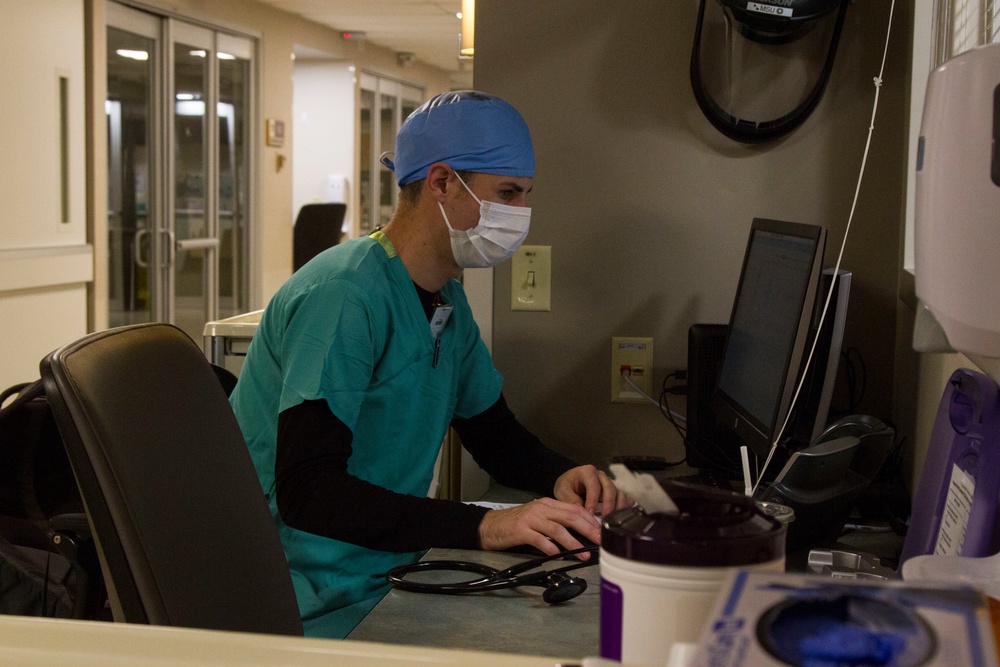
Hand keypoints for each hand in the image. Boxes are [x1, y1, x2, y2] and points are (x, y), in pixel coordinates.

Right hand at [477, 497, 601, 558]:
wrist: (489, 526)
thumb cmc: (516, 524)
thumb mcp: (538, 517)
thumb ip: (555, 521)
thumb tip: (579, 533)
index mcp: (547, 504)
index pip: (574, 509)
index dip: (590, 520)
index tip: (601, 532)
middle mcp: (541, 508)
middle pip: (570, 517)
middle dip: (588, 529)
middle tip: (600, 541)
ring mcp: (531, 519)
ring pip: (558, 529)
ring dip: (574, 543)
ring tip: (584, 554)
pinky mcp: (521, 531)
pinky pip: (540, 540)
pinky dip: (552, 549)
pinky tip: (559, 556)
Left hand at [554, 464, 631, 516]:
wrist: (570, 483)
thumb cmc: (567, 486)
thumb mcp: (562, 491)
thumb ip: (570, 499)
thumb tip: (581, 510)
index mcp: (587, 472)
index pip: (593, 485)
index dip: (593, 500)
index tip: (590, 513)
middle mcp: (601, 476)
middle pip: (610, 488)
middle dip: (608, 504)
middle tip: (604, 518)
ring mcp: (609, 483)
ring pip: (618, 493)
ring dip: (618, 507)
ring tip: (613, 520)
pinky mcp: (614, 491)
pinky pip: (623, 497)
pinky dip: (624, 506)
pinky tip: (623, 517)